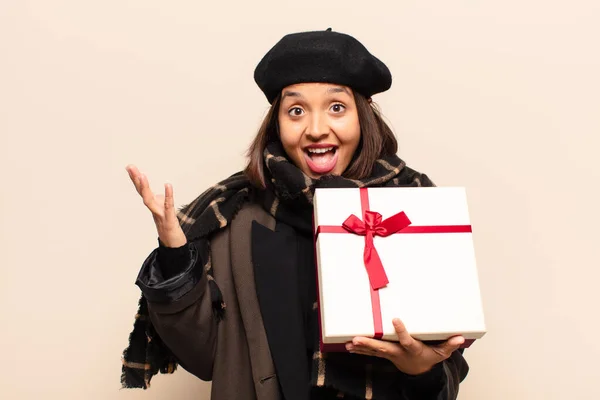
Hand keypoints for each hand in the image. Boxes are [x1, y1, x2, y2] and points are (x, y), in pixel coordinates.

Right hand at [125, 164, 186, 247]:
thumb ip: (162, 202)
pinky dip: (168, 196)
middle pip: (143, 193)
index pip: (142, 190)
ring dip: (145, 188)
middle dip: (136, 179)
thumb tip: (162, 194)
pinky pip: (168, 206)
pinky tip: (168, 185)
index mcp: (153, 205)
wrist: (173, 245)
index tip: (130, 167)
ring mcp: (160, 214)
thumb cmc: (169, 227)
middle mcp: (154, 209)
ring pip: (150, 200)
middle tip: (130, 167)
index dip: (136, 179)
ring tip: (142, 175)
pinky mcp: (169, 219)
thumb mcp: (165, 211)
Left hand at [345, 318, 464, 375]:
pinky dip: (360, 350)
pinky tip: (349, 346)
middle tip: (356, 339)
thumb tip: (460, 337)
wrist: (420, 374)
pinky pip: (371, 353)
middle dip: (369, 344)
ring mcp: (390, 355)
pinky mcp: (385, 355)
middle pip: (383, 348)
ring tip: (348, 343)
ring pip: (373, 351)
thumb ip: (449, 345)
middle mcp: (399, 353)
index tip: (395, 319)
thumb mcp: (442, 353)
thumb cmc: (429, 358)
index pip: (406, 340)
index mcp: (413, 349)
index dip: (401, 331)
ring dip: (360, 347)